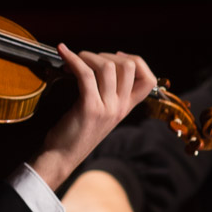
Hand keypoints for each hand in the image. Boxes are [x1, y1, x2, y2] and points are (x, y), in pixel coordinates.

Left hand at [30, 46, 157, 189]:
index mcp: (125, 108)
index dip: (136, 61)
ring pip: (107, 67)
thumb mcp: (101, 115)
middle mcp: (120, 107)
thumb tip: (101, 66)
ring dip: (88, 56)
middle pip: (128, 66)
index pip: (149, 80)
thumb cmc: (76, 133)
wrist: (61, 157)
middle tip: (87, 59)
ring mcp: (107, 108)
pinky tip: (63, 53)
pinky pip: (86, 74)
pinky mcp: (89, 107)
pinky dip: (73, 59)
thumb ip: (107, 95)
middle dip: (106, 54)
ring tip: (74, 59)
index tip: (116, 56)